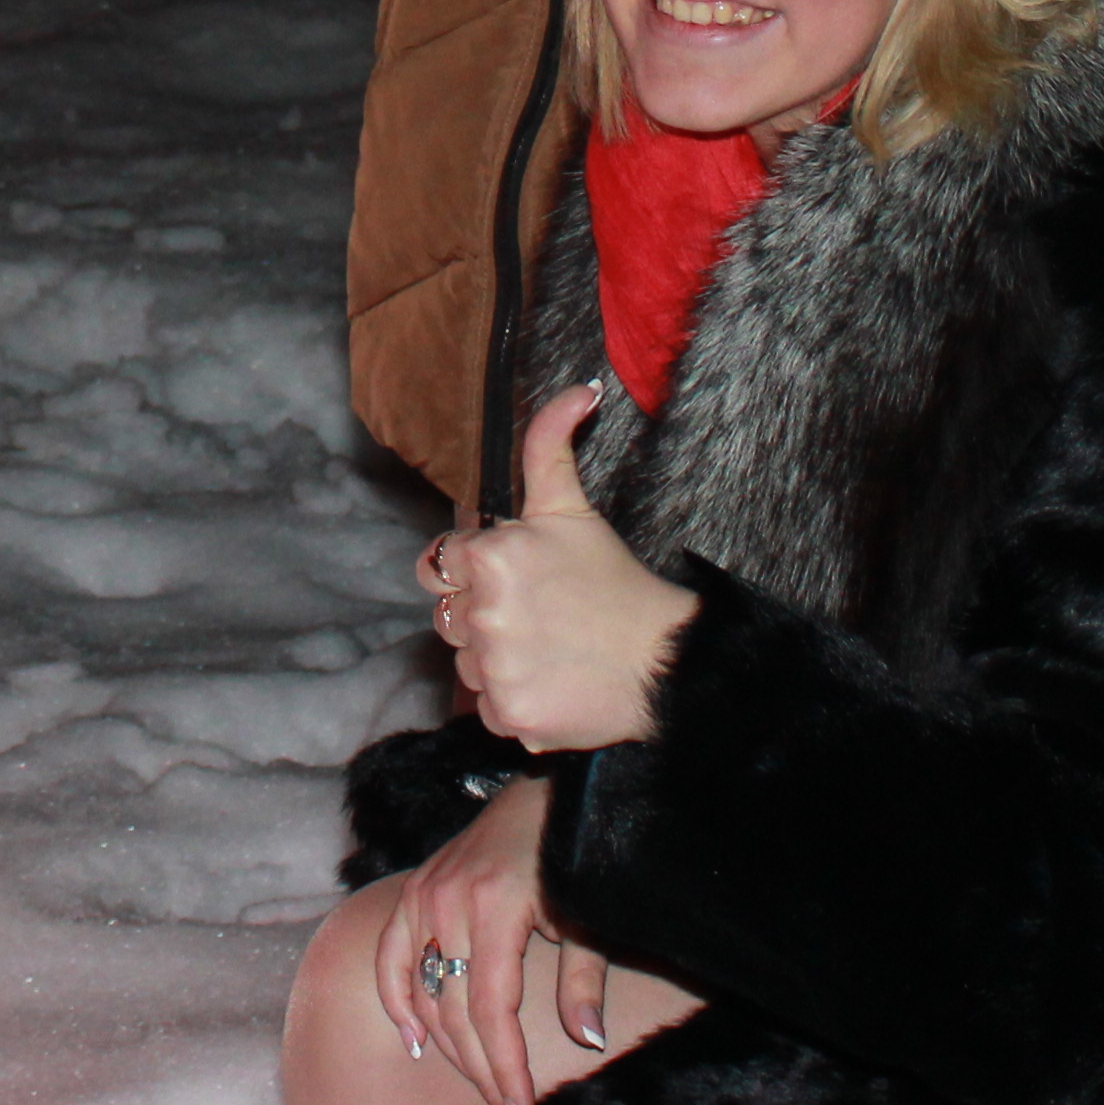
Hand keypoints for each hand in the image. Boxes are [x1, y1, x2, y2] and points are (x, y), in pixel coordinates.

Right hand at [370, 776, 605, 1104]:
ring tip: (479, 1081)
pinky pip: (390, 957)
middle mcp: (448, 901)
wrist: (542, 795)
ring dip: (447, 1045)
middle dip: (481, 1066)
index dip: (505, 1064)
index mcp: (495, 905)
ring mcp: (423, 894)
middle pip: (453, 1009)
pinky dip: (396, 1000)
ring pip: (423, 992)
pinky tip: (414, 1040)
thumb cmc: (570, 857)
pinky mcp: (412, 891)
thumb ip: (583, 980)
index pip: (490, 1008)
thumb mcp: (587, 916)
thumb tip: (587, 1040)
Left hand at [450, 390, 699, 753]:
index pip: (440, 564)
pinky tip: (552, 682)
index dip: (476, 571)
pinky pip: (485, 706)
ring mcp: (494, 670)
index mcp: (488, 557)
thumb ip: (550, 445)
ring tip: (549, 649)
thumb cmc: (615, 582)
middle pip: (448, 616)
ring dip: (495, 659)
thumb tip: (578, 388)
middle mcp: (481, 614)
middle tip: (538, 616)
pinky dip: (513, 699)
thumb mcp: (572, 508)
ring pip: (465, 664)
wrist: (663, 664)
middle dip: (482, 615)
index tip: (519, 581)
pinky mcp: (507, 716)